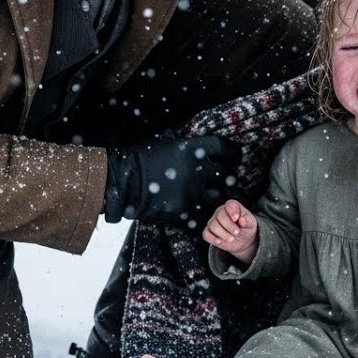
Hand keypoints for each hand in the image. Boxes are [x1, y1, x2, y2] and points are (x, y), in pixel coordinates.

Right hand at [102, 135, 238, 223]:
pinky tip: (199, 212)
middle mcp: (197, 172)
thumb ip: (184, 145)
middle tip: (230, 178)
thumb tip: (194, 146)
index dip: (232, 152)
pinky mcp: (183, 213)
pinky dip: (201, 214)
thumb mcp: (164, 142)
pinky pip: (200, 216)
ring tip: (214, 196)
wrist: (122, 182)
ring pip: (216, 198)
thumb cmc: (139, 157)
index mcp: (192, 151)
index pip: (222, 148)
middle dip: (230, 177)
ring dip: (217, 197)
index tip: (236, 155)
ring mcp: (191, 194)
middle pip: (226, 175)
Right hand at [202, 199, 258, 264]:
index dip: (232, 211)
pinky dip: (213, 239)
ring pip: (212, 225)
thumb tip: (242, 219)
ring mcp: (213, 222)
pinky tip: (221, 241)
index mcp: (232, 207)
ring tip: (231, 238)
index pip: (229, 205)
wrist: (243, 241)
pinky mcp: (209, 232)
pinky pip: (206, 234)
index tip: (237, 219)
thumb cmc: (246, 228)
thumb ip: (248, 220)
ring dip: (223, 234)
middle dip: (229, 226)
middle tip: (237, 232)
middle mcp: (221, 212)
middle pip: (219, 216)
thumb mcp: (251, 224)